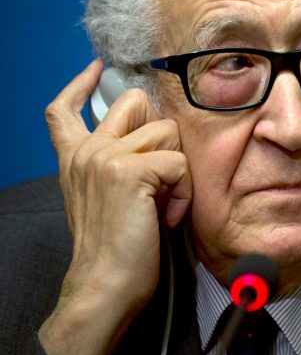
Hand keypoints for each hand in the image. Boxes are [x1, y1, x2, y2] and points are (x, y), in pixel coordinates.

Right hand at [38, 60, 191, 354]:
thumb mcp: (103, 199)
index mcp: (75, 158)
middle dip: (160, 131)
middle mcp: (85, 151)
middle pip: (134, 102)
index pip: (64, 110)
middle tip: (160, 173)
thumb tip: (152, 138)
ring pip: (166, 131)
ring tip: (163, 204)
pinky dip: (183, 190)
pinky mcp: (129, 172)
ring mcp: (105, 158)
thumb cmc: (115, 248)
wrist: (104, 285)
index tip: (97, 70)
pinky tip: (168, 215)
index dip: (81, 85)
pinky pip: (179, 162)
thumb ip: (114, 165)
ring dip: (177, 169)